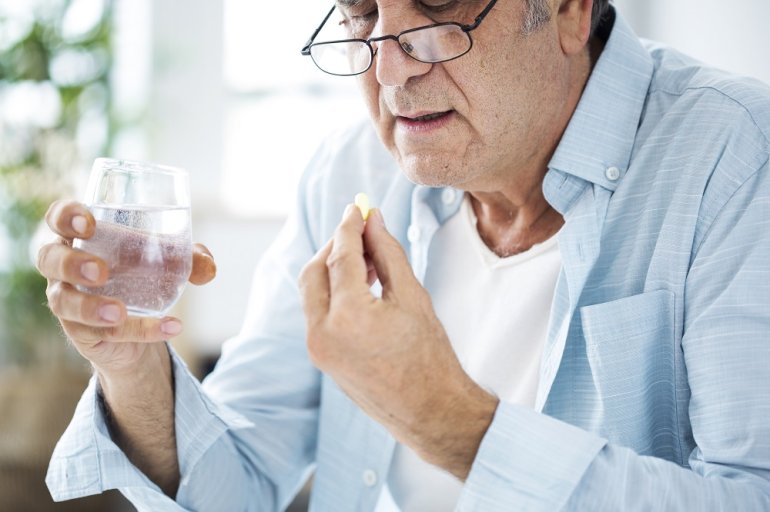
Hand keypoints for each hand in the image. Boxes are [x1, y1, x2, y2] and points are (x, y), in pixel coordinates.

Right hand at [36, 200, 216, 376]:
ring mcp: (67, 299)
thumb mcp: (169, 261)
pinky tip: (170, 327)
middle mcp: (64, 267)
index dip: (66, 216)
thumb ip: (190, 258)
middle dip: (71, 262)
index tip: (89, 222)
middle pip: (48, 259)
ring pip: (63, 302)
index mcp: (81, 237)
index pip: (58, 218)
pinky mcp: (80, 331)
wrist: (140, 324)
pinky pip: (101, 332)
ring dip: (90, 307)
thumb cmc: (144, 274)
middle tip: (101, 271)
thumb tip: (209, 268)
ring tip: (119, 312)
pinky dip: (139, 330)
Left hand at [299, 205, 497, 478]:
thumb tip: (373, 220)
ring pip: (310, 292)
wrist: (429, 410)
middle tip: (358, 232)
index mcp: (349, 316)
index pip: (340, 256)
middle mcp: (323, 333)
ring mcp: (317, 348)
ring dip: (329, 269)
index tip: (357, 208)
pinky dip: (330, 293)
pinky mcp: (320, 358)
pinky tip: (356, 286)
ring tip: (362, 258)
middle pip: (313, 272)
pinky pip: (316, 313)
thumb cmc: (429, 356)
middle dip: (333, 246)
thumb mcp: (412, 296)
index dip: (348, 227)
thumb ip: (387, 253)